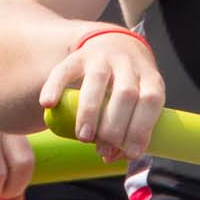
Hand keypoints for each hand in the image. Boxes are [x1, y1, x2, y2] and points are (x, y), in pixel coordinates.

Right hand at [38, 25, 162, 164]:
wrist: (115, 42)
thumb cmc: (131, 83)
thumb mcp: (141, 98)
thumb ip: (130, 127)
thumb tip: (112, 157)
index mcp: (150, 77)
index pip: (151, 101)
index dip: (142, 129)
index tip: (130, 153)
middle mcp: (128, 64)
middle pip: (125, 94)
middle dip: (114, 127)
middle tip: (103, 151)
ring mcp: (103, 58)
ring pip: (97, 82)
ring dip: (90, 113)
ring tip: (84, 137)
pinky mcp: (78, 56)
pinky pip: (64, 69)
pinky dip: (55, 87)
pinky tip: (48, 105)